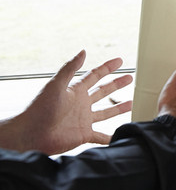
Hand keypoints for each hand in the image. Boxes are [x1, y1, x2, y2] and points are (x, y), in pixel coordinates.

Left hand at [0, 51, 132, 154]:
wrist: (31, 134)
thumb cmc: (39, 108)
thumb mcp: (56, 85)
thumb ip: (70, 68)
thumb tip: (83, 51)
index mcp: (75, 91)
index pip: (95, 76)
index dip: (108, 68)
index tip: (120, 61)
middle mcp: (81, 104)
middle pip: (103, 92)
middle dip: (116, 85)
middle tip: (129, 78)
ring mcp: (83, 120)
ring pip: (105, 113)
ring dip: (118, 108)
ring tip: (131, 103)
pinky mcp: (83, 135)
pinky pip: (101, 136)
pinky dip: (110, 137)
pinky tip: (119, 136)